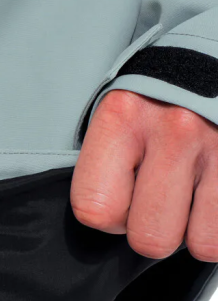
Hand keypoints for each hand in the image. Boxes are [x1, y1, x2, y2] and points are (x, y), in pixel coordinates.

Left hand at [71, 89, 217, 261]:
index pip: (95, 209)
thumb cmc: (158, 99)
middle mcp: (174, 130)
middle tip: (159, 200)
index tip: (120, 201)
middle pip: (151, 238)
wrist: (215, 57)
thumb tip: (104, 220)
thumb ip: (106, 163)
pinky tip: (214, 192)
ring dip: (197, 230)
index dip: (108, 218)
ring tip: (194, 194)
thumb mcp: (120, 115)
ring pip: (202, 243)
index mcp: (123, 118)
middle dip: (154, 230)